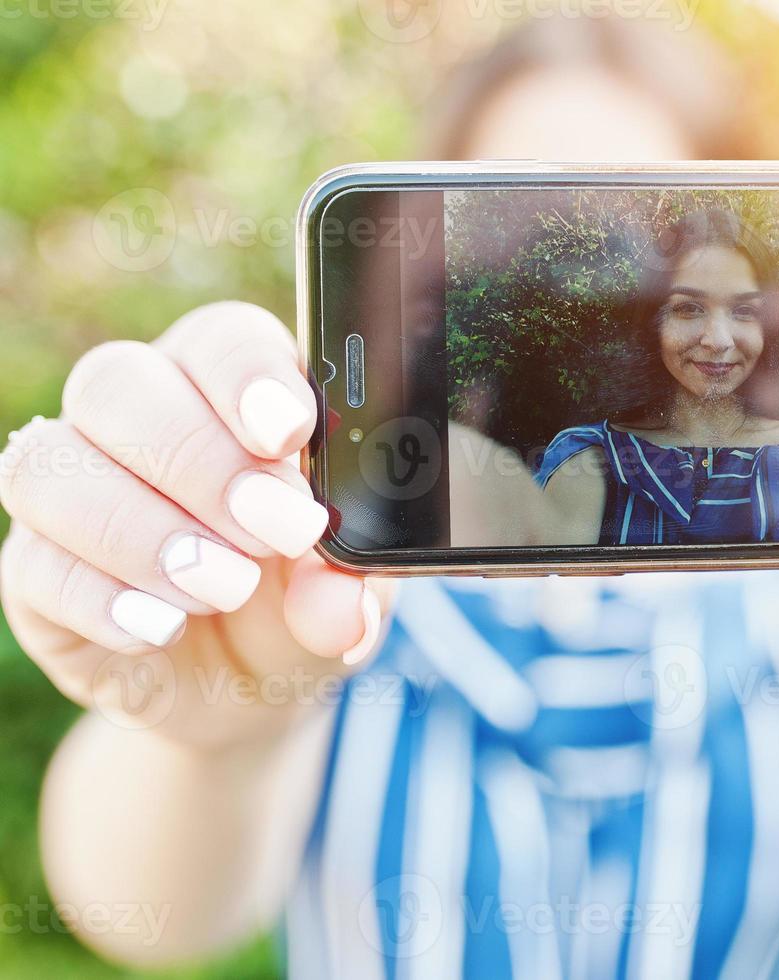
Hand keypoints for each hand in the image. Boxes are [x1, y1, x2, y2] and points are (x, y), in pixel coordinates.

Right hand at [0, 302, 391, 745]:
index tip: (287, 432)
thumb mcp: (347, 593)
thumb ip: (349, 588)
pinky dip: (104, 600)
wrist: (250, 686)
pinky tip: (163, 628)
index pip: (218, 339)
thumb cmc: (303, 598)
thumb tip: (341, 603)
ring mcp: (72, 491)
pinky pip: (32, 563)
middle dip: (199, 460)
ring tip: (228, 587)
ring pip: (50, 465)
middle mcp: (136, 421)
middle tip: (276, 531)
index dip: (245, 375)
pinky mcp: (33, 572)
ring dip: (145, 532)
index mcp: (230, 391)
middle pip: (116, 383)